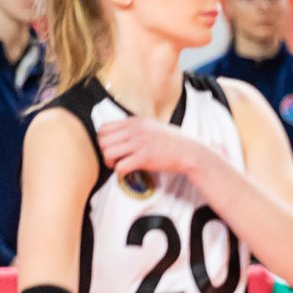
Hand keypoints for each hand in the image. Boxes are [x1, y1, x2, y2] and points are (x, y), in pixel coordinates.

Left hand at [96, 117, 215, 179]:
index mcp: (135, 121)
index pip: (104, 128)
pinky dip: (120, 171)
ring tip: (118, 166)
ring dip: (110, 162)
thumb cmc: (173, 142)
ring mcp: (139, 143)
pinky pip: (120, 166)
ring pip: (108, 153)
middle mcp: (135, 130)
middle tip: (113, 159)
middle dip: (104, 152)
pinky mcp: (144, 158)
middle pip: (102, 140)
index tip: (111, 148)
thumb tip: (118, 135)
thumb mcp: (152, 126)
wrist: (190, 152)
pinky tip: (128, 171)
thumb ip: (135, 128)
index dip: (103, 140)